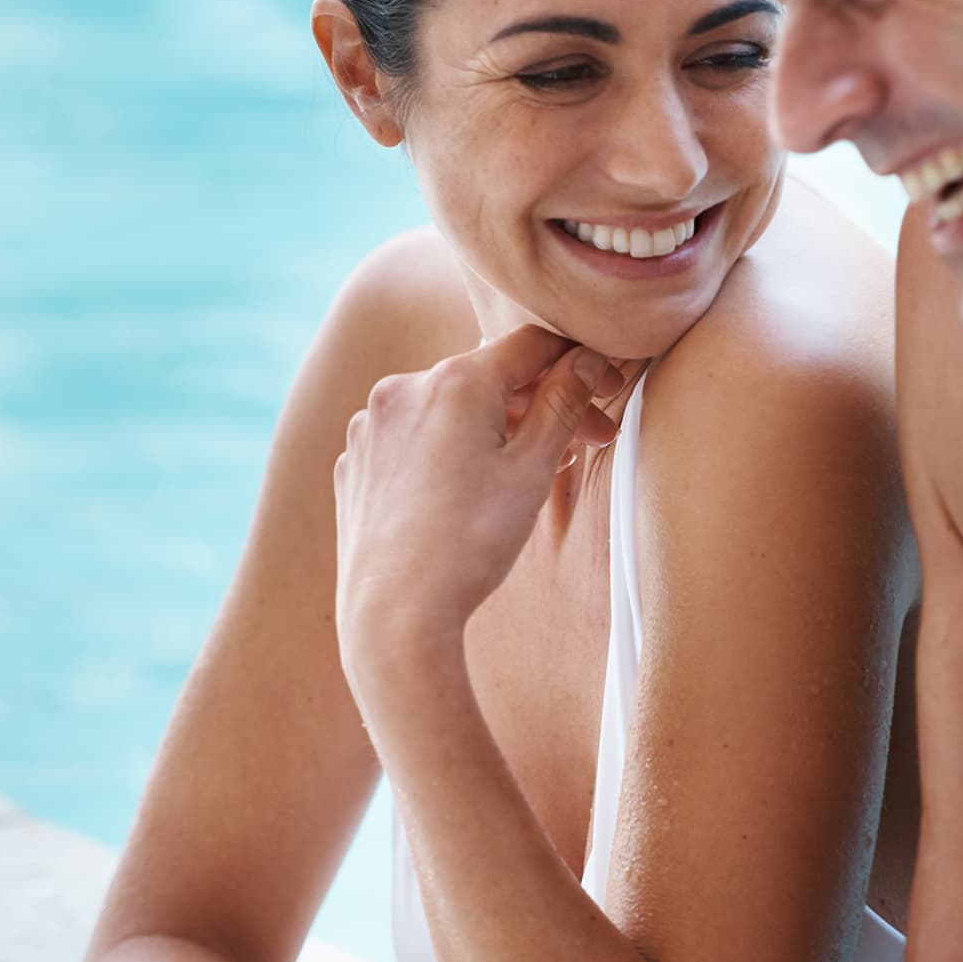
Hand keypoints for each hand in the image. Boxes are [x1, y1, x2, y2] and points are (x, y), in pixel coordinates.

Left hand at [333, 325, 635, 684]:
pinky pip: (415, 439)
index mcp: (453, 381)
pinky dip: (451, 451)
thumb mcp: (533, 469)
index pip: (531, 344)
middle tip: (589, 442)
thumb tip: (586, 360)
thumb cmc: (471, 543)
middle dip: (543, 404)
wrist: (394, 617)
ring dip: (499, 427)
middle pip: (491, 377)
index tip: (606, 389)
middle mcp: (404, 390)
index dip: (577, 360)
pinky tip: (474, 490)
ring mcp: (371, 427)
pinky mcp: (356, 463)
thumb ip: (562, 403)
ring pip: (451, 409)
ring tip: (535, 470)